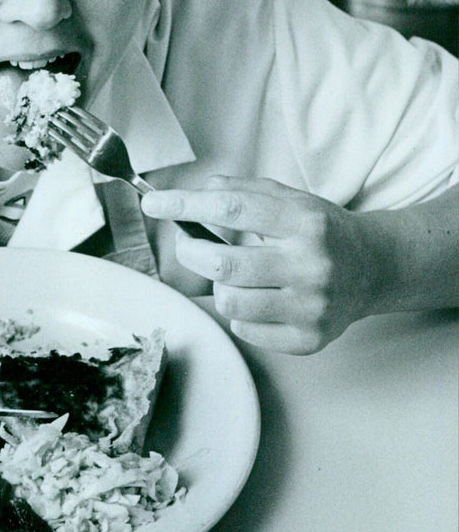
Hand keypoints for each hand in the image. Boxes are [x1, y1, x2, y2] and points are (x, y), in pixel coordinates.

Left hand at [142, 176, 372, 354]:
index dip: (185, 205)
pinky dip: (239, 313)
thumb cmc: (322, 231)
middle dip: (190, 252)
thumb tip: (196, 193)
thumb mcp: (291, 199)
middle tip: (188, 243)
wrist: (375, 268)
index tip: (155, 204)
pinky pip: (245, 330)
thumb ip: (243, 192)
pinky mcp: (309, 339)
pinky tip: (257, 298)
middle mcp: (311, 265)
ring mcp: (311, 307)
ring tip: (232, 273)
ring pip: (229, 302)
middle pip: (223, 264)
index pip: (231, 209)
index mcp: (305, 222)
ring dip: (218, 285)